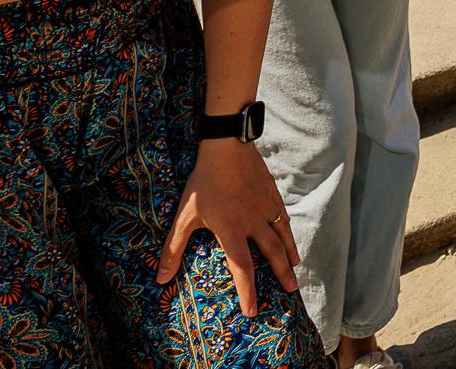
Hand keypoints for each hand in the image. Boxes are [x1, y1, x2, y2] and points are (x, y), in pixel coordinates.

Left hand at [156, 138, 297, 317]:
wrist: (227, 146)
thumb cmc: (203, 183)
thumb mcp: (184, 216)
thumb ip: (174, 249)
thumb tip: (161, 278)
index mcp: (232, 231)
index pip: (244, 269)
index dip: (248, 292)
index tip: (252, 310)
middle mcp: (254, 223)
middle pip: (272, 255)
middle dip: (281, 275)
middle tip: (289, 292)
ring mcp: (266, 208)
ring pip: (283, 236)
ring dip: (289, 255)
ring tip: (295, 268)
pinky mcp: (272, 194)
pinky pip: (283, 218)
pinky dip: (288, 232)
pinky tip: (288, 235)